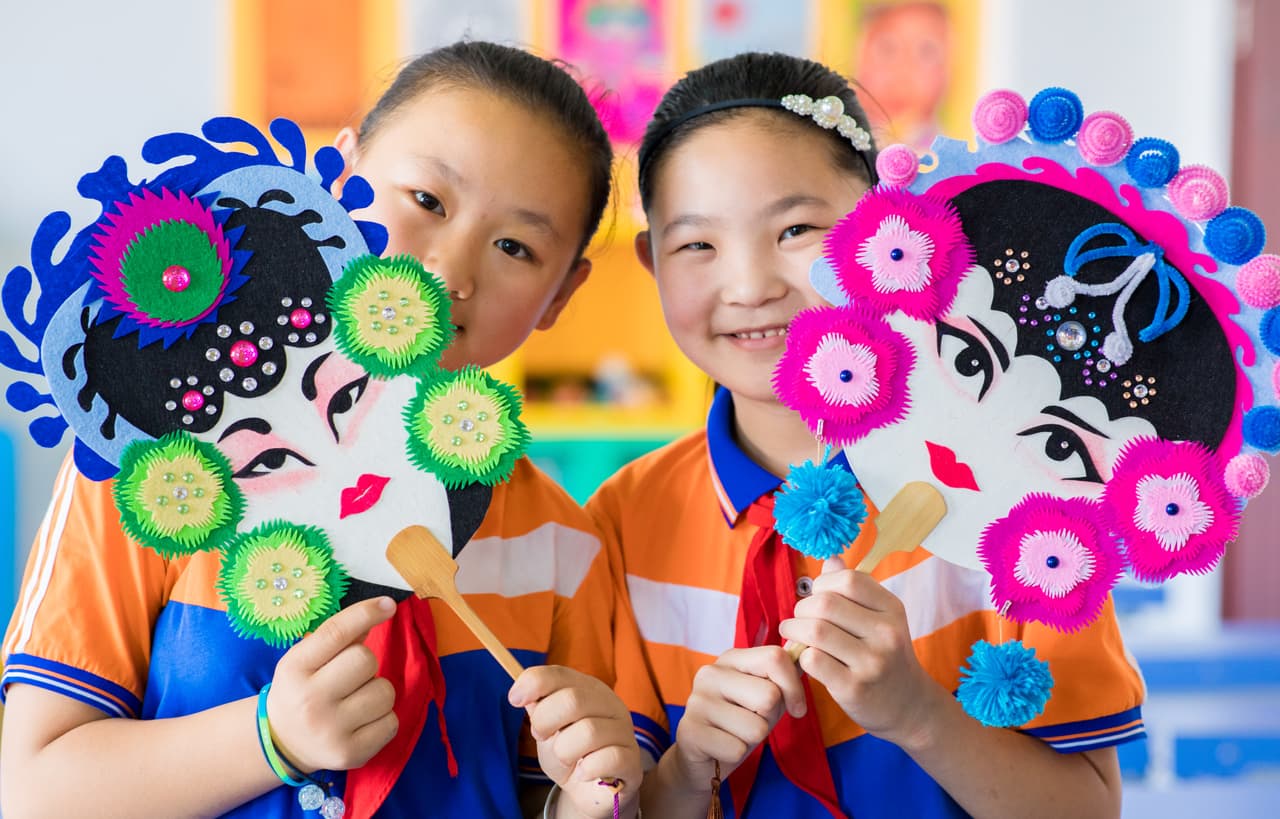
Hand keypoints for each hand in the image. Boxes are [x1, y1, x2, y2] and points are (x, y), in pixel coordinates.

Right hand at [266, 596, 399, 771]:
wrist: (281, 743)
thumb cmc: (301, 689)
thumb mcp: (306, 659)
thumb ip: (340, 636)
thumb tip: (379, 610)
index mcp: (295, 668)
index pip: (337, 632)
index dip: (366, 613)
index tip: (389, 605)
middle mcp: (309, 700)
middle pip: (365, 659)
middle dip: (366, 664)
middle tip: (351, 677)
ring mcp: (330, 730)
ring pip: (385, 691)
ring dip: (377, 692)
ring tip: (356, 702)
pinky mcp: (349, 754)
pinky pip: (392, 722)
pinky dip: (383, 719)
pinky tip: (362, 722)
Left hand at [510, 666, 642, 818]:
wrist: (589, 789)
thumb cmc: (568, 752)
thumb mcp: (548, 727)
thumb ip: (539, 705)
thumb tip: (521, 691)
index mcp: (588, 688)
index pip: (559, 674)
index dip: (533, 683)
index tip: (514, 699)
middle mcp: (609, 703)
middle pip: (572, 700)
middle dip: (545, 722)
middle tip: (543, 736)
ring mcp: (624, 730)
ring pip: (587, 732)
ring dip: (564, 751)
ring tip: (567, 759)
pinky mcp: (631, 759)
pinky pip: (607, 758)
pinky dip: (587, 769)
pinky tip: (583, 773)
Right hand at [670, 646, 806, 791]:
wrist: (702, 756)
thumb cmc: (739, 722)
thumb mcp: (765, 697)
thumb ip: (784, 677)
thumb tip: (809, 655)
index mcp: (730, 659)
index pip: (775, 657)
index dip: (794, 686)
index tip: (797, 707)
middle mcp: (710, 673)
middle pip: (769, 695)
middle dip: (769, 717)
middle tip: (752, 721)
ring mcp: (697, 701)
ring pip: (755, 727)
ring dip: (752, 738)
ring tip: (735, 734)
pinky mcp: (690, 731)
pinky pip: (737, 749)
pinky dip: (736, 754)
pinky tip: (722, 747)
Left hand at [779, 557, 939, 747]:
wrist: (910, 707)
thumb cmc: (886, 656)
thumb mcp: (881, 619)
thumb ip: (854, 589)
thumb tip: (831, 558)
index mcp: (892, 609)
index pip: (848, 579)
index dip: (822, 584)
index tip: (817, 597)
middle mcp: (886, 633)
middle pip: (825, 604)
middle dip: (802, 609)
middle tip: (799, 619)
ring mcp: (872, 662)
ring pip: (815, 631)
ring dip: (794, 631)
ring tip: (793, 635)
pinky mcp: (854, 688)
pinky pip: (813, 661)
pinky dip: (800, 657)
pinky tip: (803, 659)